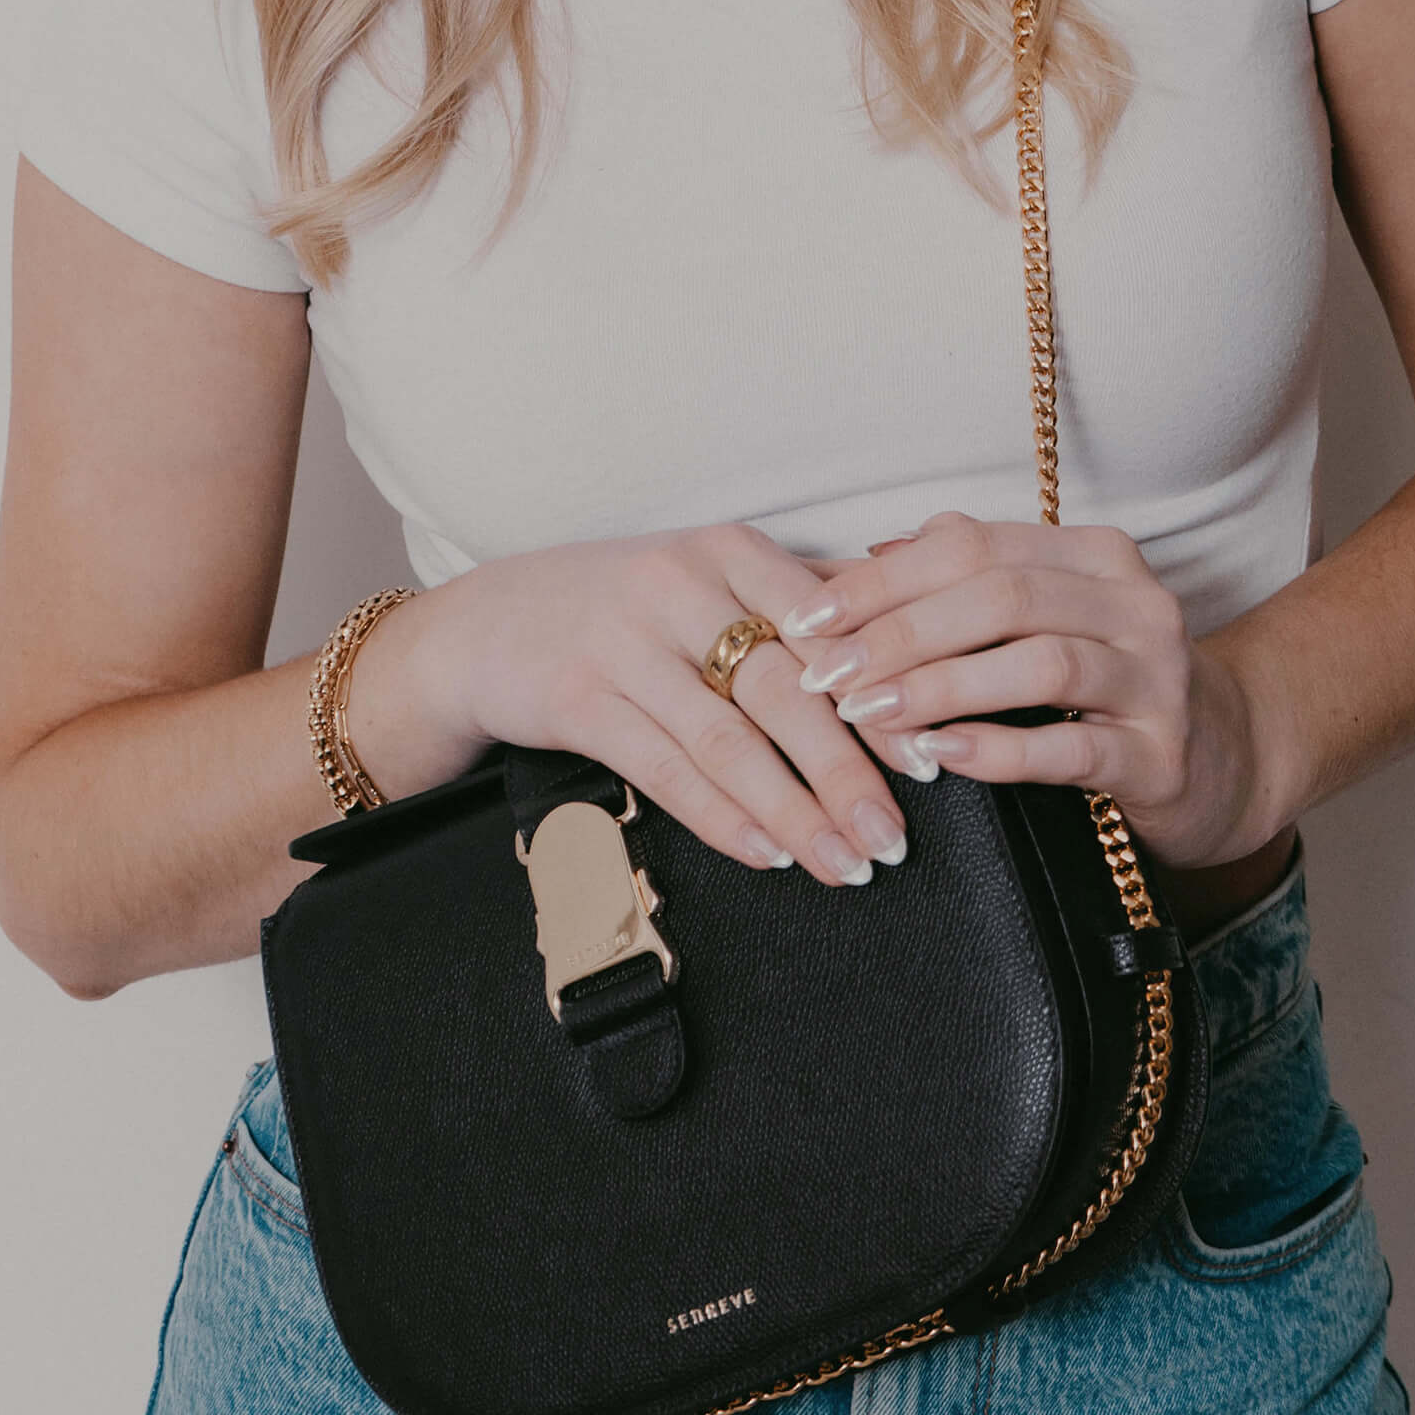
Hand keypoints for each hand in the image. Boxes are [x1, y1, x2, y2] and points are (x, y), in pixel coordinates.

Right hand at [357, 522, 906, 886]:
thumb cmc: (619, 608)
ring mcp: (624, 643)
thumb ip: (799, 602)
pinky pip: (664, 770)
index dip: (884, 699)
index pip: (826, 629)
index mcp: (728, 551)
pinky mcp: (578, 698)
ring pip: (728, 740)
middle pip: (784, 691)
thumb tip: (909, 636)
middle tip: (893, 837)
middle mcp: (679, 586)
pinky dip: (722, 817)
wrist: (483, 627)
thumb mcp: (706, 578)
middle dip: (848, 773)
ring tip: (843, 862)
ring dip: (793, 812)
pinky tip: (767, 852)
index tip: (932, 760)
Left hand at [779, 510, 1277, 867]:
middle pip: (1000, 594)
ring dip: (941, 686)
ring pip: (1040, 662)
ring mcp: (1157, 677)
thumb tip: (850, 564)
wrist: (1226, 759)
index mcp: (1092, 555)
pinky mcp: (1162, 754)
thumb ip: (953, 590)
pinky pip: (1073, 747)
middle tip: (824, 675)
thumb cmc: (1106, 691)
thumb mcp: (1037, 625)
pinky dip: (1000, 748)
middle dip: (898, 633)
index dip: (879, 581)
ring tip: (869, 714)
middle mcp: (1133, 601)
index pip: (970, 545)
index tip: (804, 619)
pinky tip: (941, 754)